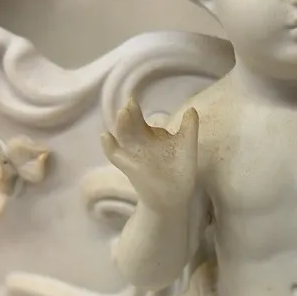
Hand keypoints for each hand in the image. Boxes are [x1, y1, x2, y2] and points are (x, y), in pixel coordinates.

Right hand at [100, 97, 199, 212]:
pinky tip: (106, 136)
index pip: (138, 120)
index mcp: (149, 136)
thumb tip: (191, 109)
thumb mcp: (186, 146)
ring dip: (121, 126)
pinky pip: (116, 156)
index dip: (134, 110)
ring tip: (122, 114)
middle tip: (129, 104)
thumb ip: (188, 128)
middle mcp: (138, 143)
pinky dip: (109, 147)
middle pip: (129, 126)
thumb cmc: (180, 169)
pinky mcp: (130, 167)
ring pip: (123, 138)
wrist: (176, 196)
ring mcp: (133, 155)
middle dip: (128, 116)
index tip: (132, 99)